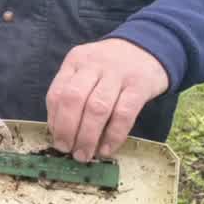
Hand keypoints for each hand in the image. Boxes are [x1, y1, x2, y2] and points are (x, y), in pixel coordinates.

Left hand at [44, 38, 169, 160]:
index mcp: (75, 61)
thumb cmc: (111, 67)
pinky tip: (106, 149)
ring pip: (97, 108)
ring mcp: (118, 74)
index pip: (57, 92)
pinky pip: (123, 114)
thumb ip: (73, 92)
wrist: (149, 48)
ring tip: (83, 155)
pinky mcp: (139, 85)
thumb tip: (60, 132)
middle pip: (73, 99)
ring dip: (87, 137)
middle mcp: (94, 65)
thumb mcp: (87, 69)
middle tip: (67, 150)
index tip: (56, 139)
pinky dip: (112, 136)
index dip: (54, 120)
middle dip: (67, 130)